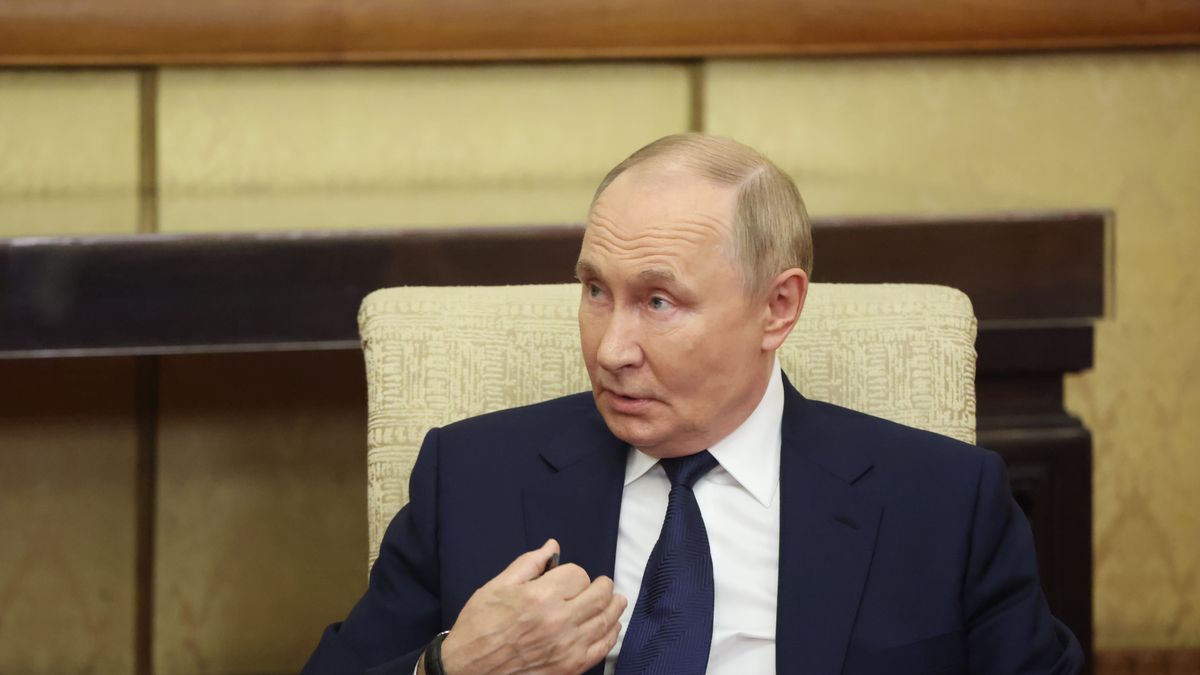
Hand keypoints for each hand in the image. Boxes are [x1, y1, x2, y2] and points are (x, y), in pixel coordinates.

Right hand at [439, 539, 626, 674]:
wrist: (468, 669)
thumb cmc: (479, 627)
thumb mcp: (497, 587)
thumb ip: (529, 564)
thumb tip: (552, 547)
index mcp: (540, 597)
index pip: (578, 575)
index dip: (575, 573)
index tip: (568, 577)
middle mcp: (558, 621)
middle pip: (598, 596)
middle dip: (603, 586)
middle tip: (603, 584)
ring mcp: (567, 646)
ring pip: (605, 620)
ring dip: (614, 607)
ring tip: (616, 600)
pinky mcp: (569, 667)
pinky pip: (601, 648)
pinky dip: (611, 635)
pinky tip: (611, 627)